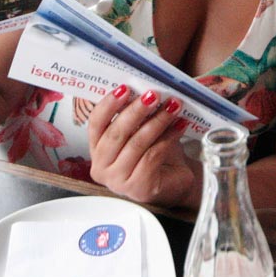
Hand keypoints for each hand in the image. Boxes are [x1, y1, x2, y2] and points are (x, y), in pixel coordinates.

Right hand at [88, 86, 197, 207]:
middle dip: (137, 111)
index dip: (109, 104)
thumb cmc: (156, 153)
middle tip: (154, 95)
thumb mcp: (142, 130)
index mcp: (97, 149)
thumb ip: (136, 115)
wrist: (175, 180)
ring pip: (137, 144)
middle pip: (116, 133)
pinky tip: (179, 126)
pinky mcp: (138, 188)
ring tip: (173, 106)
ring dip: (157, 121)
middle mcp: (101, 167)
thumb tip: (145, 89)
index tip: (125, 88)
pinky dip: (168, 138)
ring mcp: (118, 181)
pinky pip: (152, 156)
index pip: (96, 123)